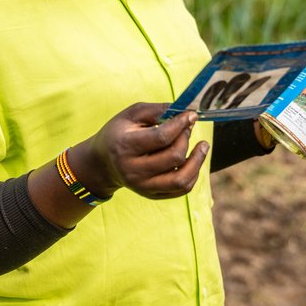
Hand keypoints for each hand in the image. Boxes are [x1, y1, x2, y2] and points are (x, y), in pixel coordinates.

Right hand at [68, 102, 207, 199]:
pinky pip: (181, 190)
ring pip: (181, 180)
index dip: (181, 124)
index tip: (192, 114)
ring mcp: (143, 186)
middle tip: (187, 128)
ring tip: (203, 146)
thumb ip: (157, 110)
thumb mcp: (131, 115)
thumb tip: (186, 111)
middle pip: (173, 157)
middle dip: (186, 138)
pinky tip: (193, 160)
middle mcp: (133, 170)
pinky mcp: (151, 195)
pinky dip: (193, 174)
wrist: (102, 162)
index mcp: (125, 146)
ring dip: (197, 161)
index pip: (161, 137)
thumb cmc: (119, 133)